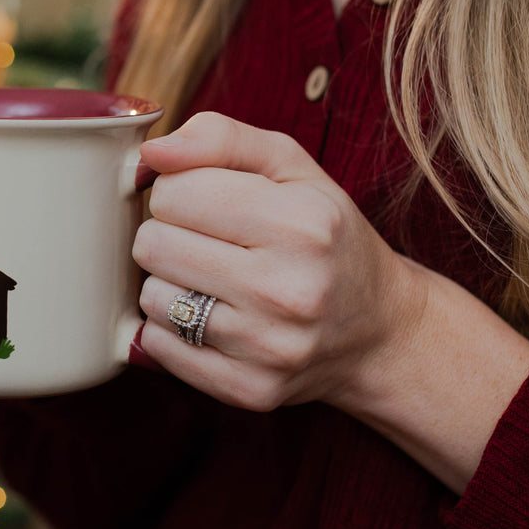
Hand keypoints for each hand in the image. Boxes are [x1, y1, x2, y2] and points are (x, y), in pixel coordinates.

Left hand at [132, 112, 424, 411]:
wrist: (378, 330)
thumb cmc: (323, 235)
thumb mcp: (290, 168)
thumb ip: (219, 138)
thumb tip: (151, 153)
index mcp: (303, 223)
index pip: (172, 192)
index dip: (178, 192)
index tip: (206, 203)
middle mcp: (289, 289)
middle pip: (152, 244)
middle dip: (167, 235)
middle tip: (205, 243)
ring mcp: (271, 347)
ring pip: (151, 297)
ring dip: (166, 282)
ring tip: (210, 280)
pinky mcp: (250, 390)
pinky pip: (158, 346)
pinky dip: (168, 329)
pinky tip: (208, 317)